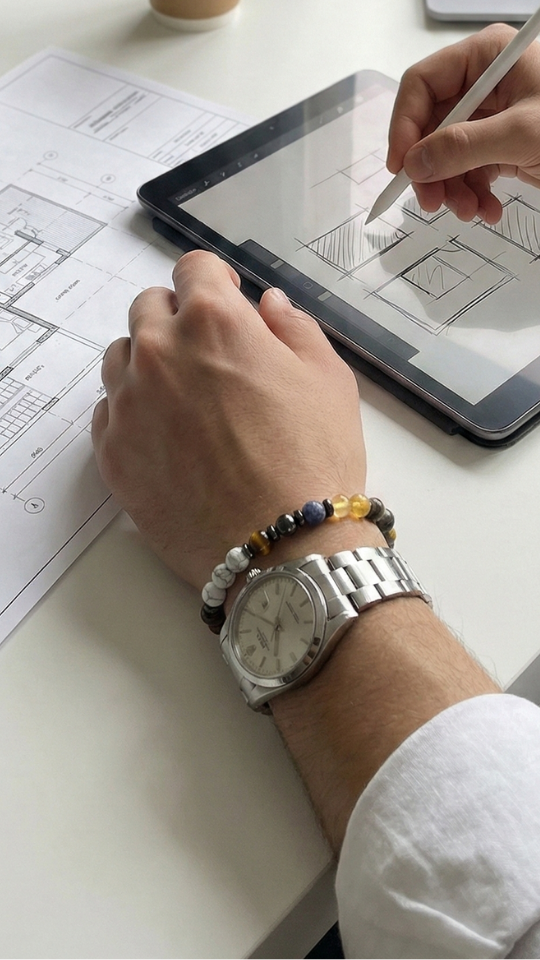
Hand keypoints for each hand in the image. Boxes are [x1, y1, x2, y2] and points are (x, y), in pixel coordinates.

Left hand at [91, 251, 366, 591]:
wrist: (283, 550)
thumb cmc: (314, 463)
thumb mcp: (329, 381)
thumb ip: (294, 329)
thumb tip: (268, 305)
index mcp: (213, 321)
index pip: (194, 268)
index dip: (214, 279)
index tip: (224, 295)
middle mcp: (158, 352)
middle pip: (149, 308)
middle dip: (177, 319)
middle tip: (208, 354)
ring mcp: (127, 404)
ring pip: (120, 358)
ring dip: (148, 364)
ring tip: (184, 400)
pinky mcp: (112, 453)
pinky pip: (108, 413)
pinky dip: (131, 413)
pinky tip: (167, 439)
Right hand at [387, 23, 539, 222]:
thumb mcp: (519, 134)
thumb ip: (462, 147)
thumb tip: (415, 163)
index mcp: (486, 58)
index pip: (423, 85)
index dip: (405, 126)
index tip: (402, 167)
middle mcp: (486, 83)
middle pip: (431, 127)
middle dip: (432, 170)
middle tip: (432, 203)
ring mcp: (494, 116)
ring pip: (448, 156)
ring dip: (453, 191)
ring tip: (470, 213)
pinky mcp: (503, 144)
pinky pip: (470, 171)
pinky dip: (473, 196)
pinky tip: (488, 210)